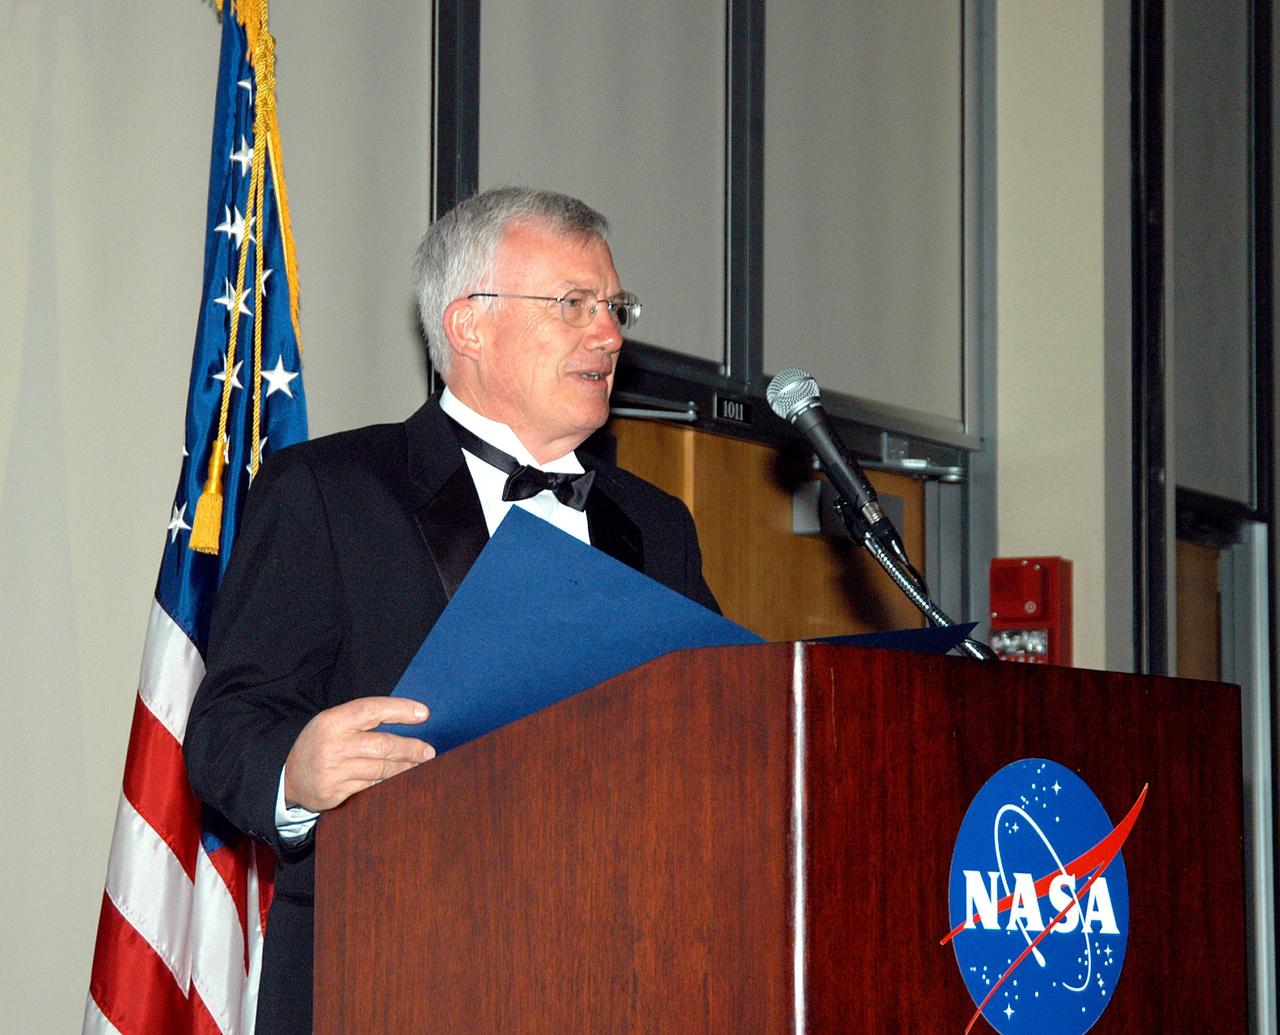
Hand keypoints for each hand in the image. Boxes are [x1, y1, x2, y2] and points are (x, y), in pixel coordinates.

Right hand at [283, 696, 434, 811]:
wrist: (289, 777)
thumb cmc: (321, 744)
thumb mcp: (334, 723)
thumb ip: (363, 720)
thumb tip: (409, 716)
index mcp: (332, 721)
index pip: (370, 709)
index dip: (400, 710)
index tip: (424, 714)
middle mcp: (332, 745)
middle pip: (381, 745)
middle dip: (410, 748)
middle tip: (429, 752)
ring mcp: (332, 771)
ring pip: (379, 769)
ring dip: (405, 768)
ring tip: (421, 766)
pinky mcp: (334, 793)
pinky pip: (370, 786)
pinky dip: (388, 782)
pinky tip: (400, 780)